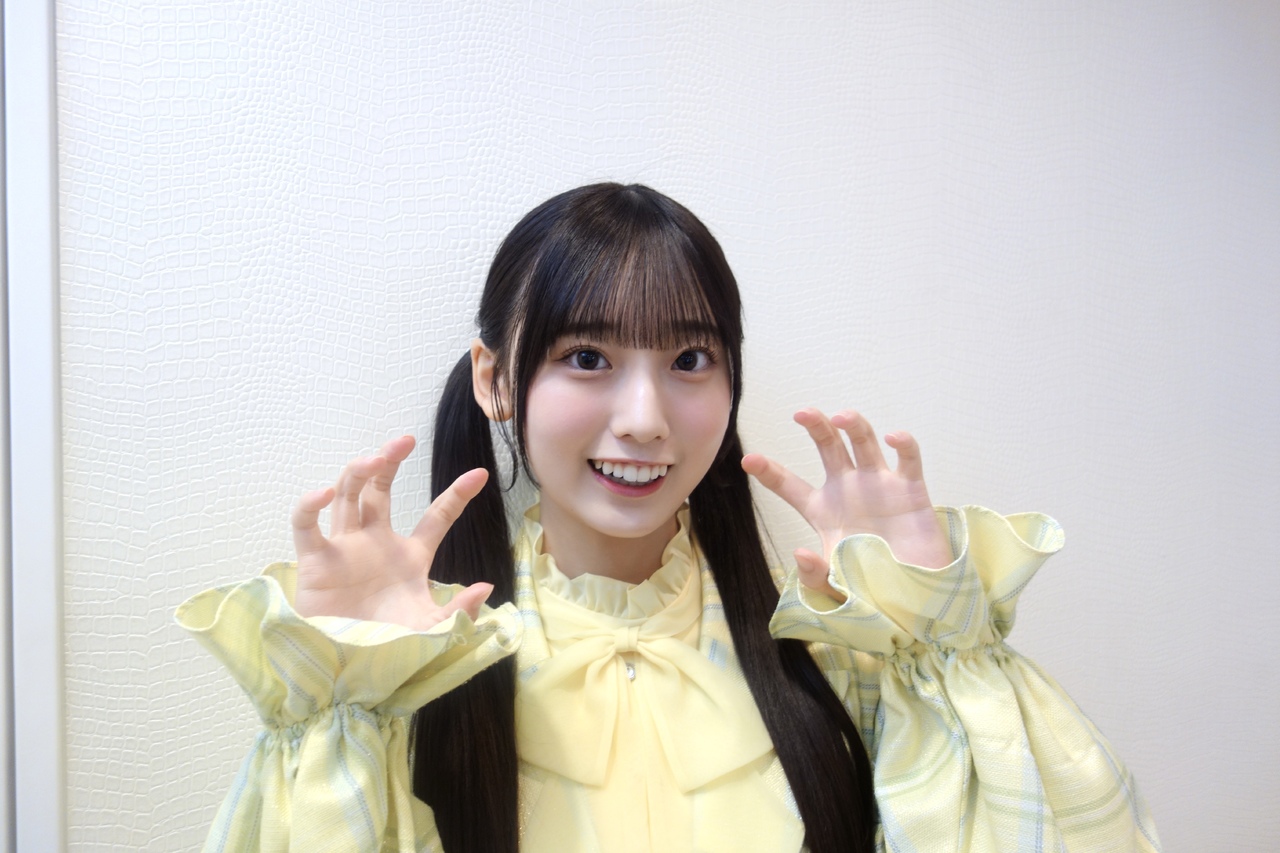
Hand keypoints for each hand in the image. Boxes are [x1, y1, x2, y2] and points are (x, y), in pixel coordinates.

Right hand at [291, 435, 493, 629]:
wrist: (347, 670)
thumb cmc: (388, 646)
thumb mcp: (430, 629)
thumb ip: (458, 611)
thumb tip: (485, 588)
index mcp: (410, 556)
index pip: (437, 517)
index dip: (457, 494)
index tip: (480, 474)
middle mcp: (376, 543)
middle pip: (380, 491)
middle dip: (390, 463)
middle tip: (404, 441)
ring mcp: (344, 549)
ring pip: (347, 497)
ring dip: (357, 472)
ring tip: (374, 459)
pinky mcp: (314, 562)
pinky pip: (307, 526)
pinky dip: (310, 505)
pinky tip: (324, 492)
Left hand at [741, 409, 951, 599]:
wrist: (913, 599)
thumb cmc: (871, 588)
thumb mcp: (835, 588)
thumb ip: (814, 576)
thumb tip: (799, 553)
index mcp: (823, 511)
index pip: (790, 486)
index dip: (770, 472)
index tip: (749, 460)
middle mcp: (848, 490)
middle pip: (829, 447)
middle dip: (816, 426)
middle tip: (801, 413)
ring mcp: (879, 485)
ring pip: (864, 442)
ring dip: (854, 425)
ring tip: (842, 417)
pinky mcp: (911, 490)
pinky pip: (908, 459)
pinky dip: (903, 444)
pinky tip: (892, 438)